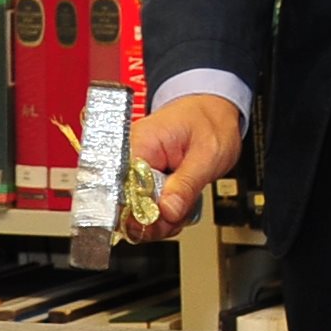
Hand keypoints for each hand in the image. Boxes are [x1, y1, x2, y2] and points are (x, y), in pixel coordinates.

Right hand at [125, 94, 243, 237]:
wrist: (212, 109)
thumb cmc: (209, 122)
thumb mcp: (208, 154)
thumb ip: (187, 184)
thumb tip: (167, 212)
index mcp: (137, 145)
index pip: (118, 190)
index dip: (137, 213)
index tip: (159, 220)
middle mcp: (127, 158)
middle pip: (123, 205)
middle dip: (151, 220)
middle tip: (176, 217)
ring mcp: (132, 170)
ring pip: (133, 211)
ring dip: (158, 220)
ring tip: (180, 208)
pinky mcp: (140, 179)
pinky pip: (143, 206)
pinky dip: (161, 214)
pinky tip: (176, 206)